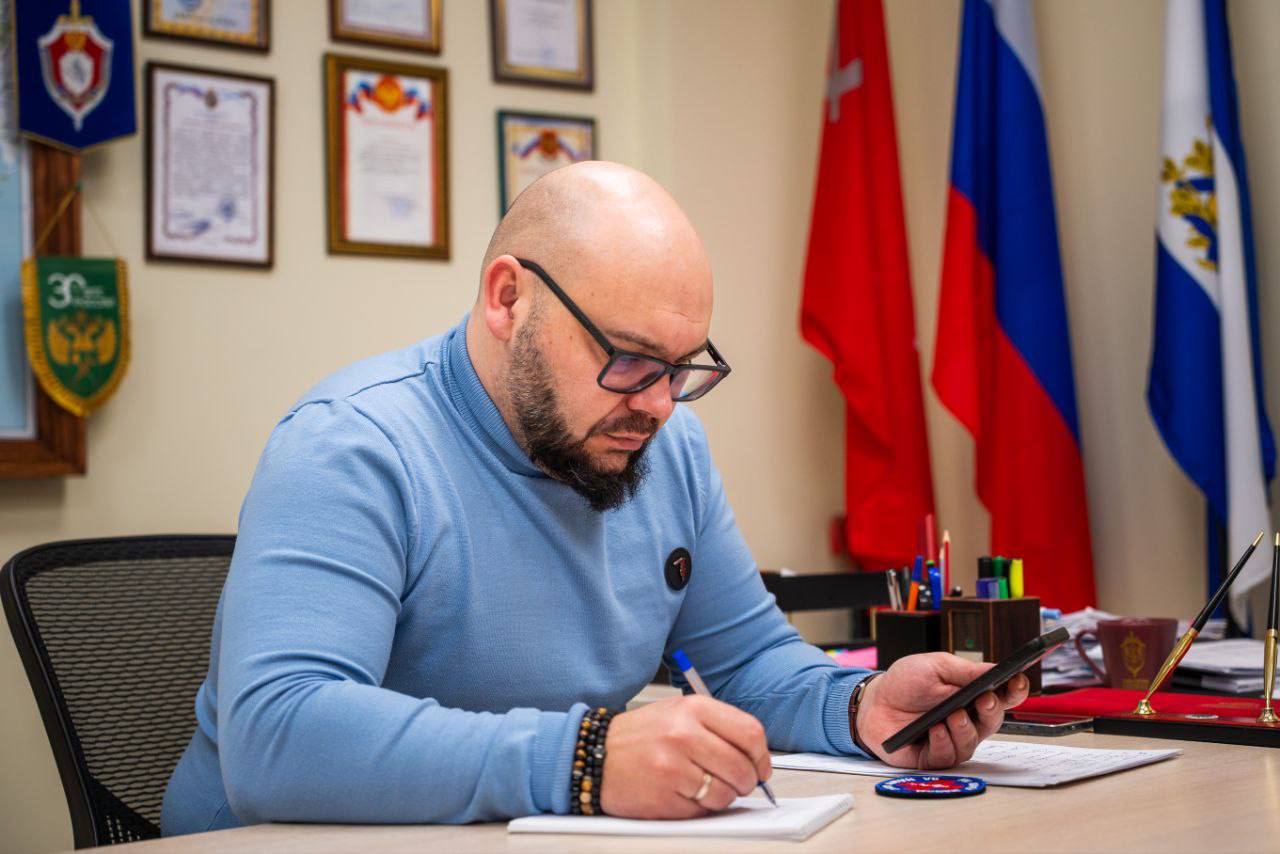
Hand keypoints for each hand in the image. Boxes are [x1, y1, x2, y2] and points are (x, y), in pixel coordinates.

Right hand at [600, 694, 771, 818]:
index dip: (762, 756)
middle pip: (742, 767)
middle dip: (747, 782)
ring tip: (703, 787)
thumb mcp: (678, 712)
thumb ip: (717, 727)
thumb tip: (756, 757)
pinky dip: (699, 808)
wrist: (594, 754)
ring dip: (722, 797)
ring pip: (725, 793)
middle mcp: (684, 734)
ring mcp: (673, 766)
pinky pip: (701, 811)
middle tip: (738, 783)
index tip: (761, 767)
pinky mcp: (663, 796)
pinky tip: (683, 794)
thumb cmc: (640, 736)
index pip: (749, 733)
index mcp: (693, 708)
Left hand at [853, 653, 1029, 769]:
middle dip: (992, 711)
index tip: (1017, 682)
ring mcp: (952, 740)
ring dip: (965, 728)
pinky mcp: (934, 757)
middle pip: (993, 721)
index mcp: (972, 695)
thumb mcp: (935, 666)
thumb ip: (965, 670)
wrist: (873, 701)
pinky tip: (935, 730)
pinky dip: (943, 742)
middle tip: (985, 700)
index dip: (1014, 691)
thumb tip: (995, 669)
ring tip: (954, 715)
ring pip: (972, 742)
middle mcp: (967, 720)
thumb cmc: (905, 683)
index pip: (1002, 696)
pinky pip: (948, 755)